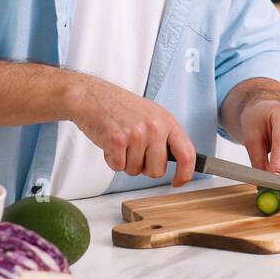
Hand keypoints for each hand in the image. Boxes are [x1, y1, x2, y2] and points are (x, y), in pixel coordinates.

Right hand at [70, 75, 195, 185]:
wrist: (93, 97)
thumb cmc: (121, 107)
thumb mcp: (153, 115)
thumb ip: (166, 136)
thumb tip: (179, 161)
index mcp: (167, 121)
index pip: (187, 154)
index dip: (185, 174)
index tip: (178, 181)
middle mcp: (155, 128)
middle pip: (157, 171)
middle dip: (145, 167)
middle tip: (135, 150)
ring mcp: (136, 134)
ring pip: (135, 171)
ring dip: (126, 162)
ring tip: (121, 142)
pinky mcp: (117, 141)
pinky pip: (118, 167)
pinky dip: (112, 160)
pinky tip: (111, 143)